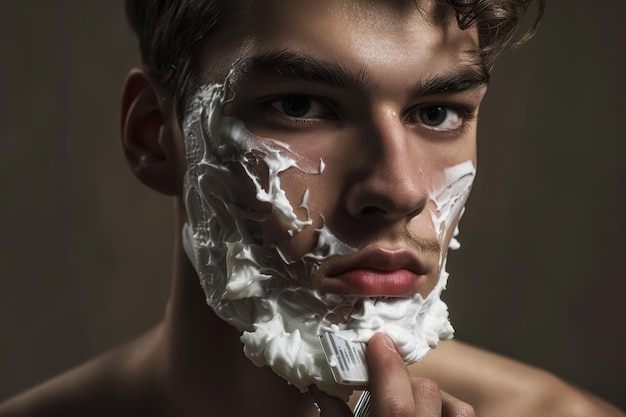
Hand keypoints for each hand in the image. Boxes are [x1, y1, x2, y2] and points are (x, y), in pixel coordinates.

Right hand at [311, 333, 474, 416]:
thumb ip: (336, 416)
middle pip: (426, 393)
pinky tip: (429, 414)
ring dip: (432, 397)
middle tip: (383, 382)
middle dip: (404, 381)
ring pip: (457, 408)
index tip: (377, 341)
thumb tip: (321, 387)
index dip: (386, 366)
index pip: (397, 403)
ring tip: (410, 402)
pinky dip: (446, 411)